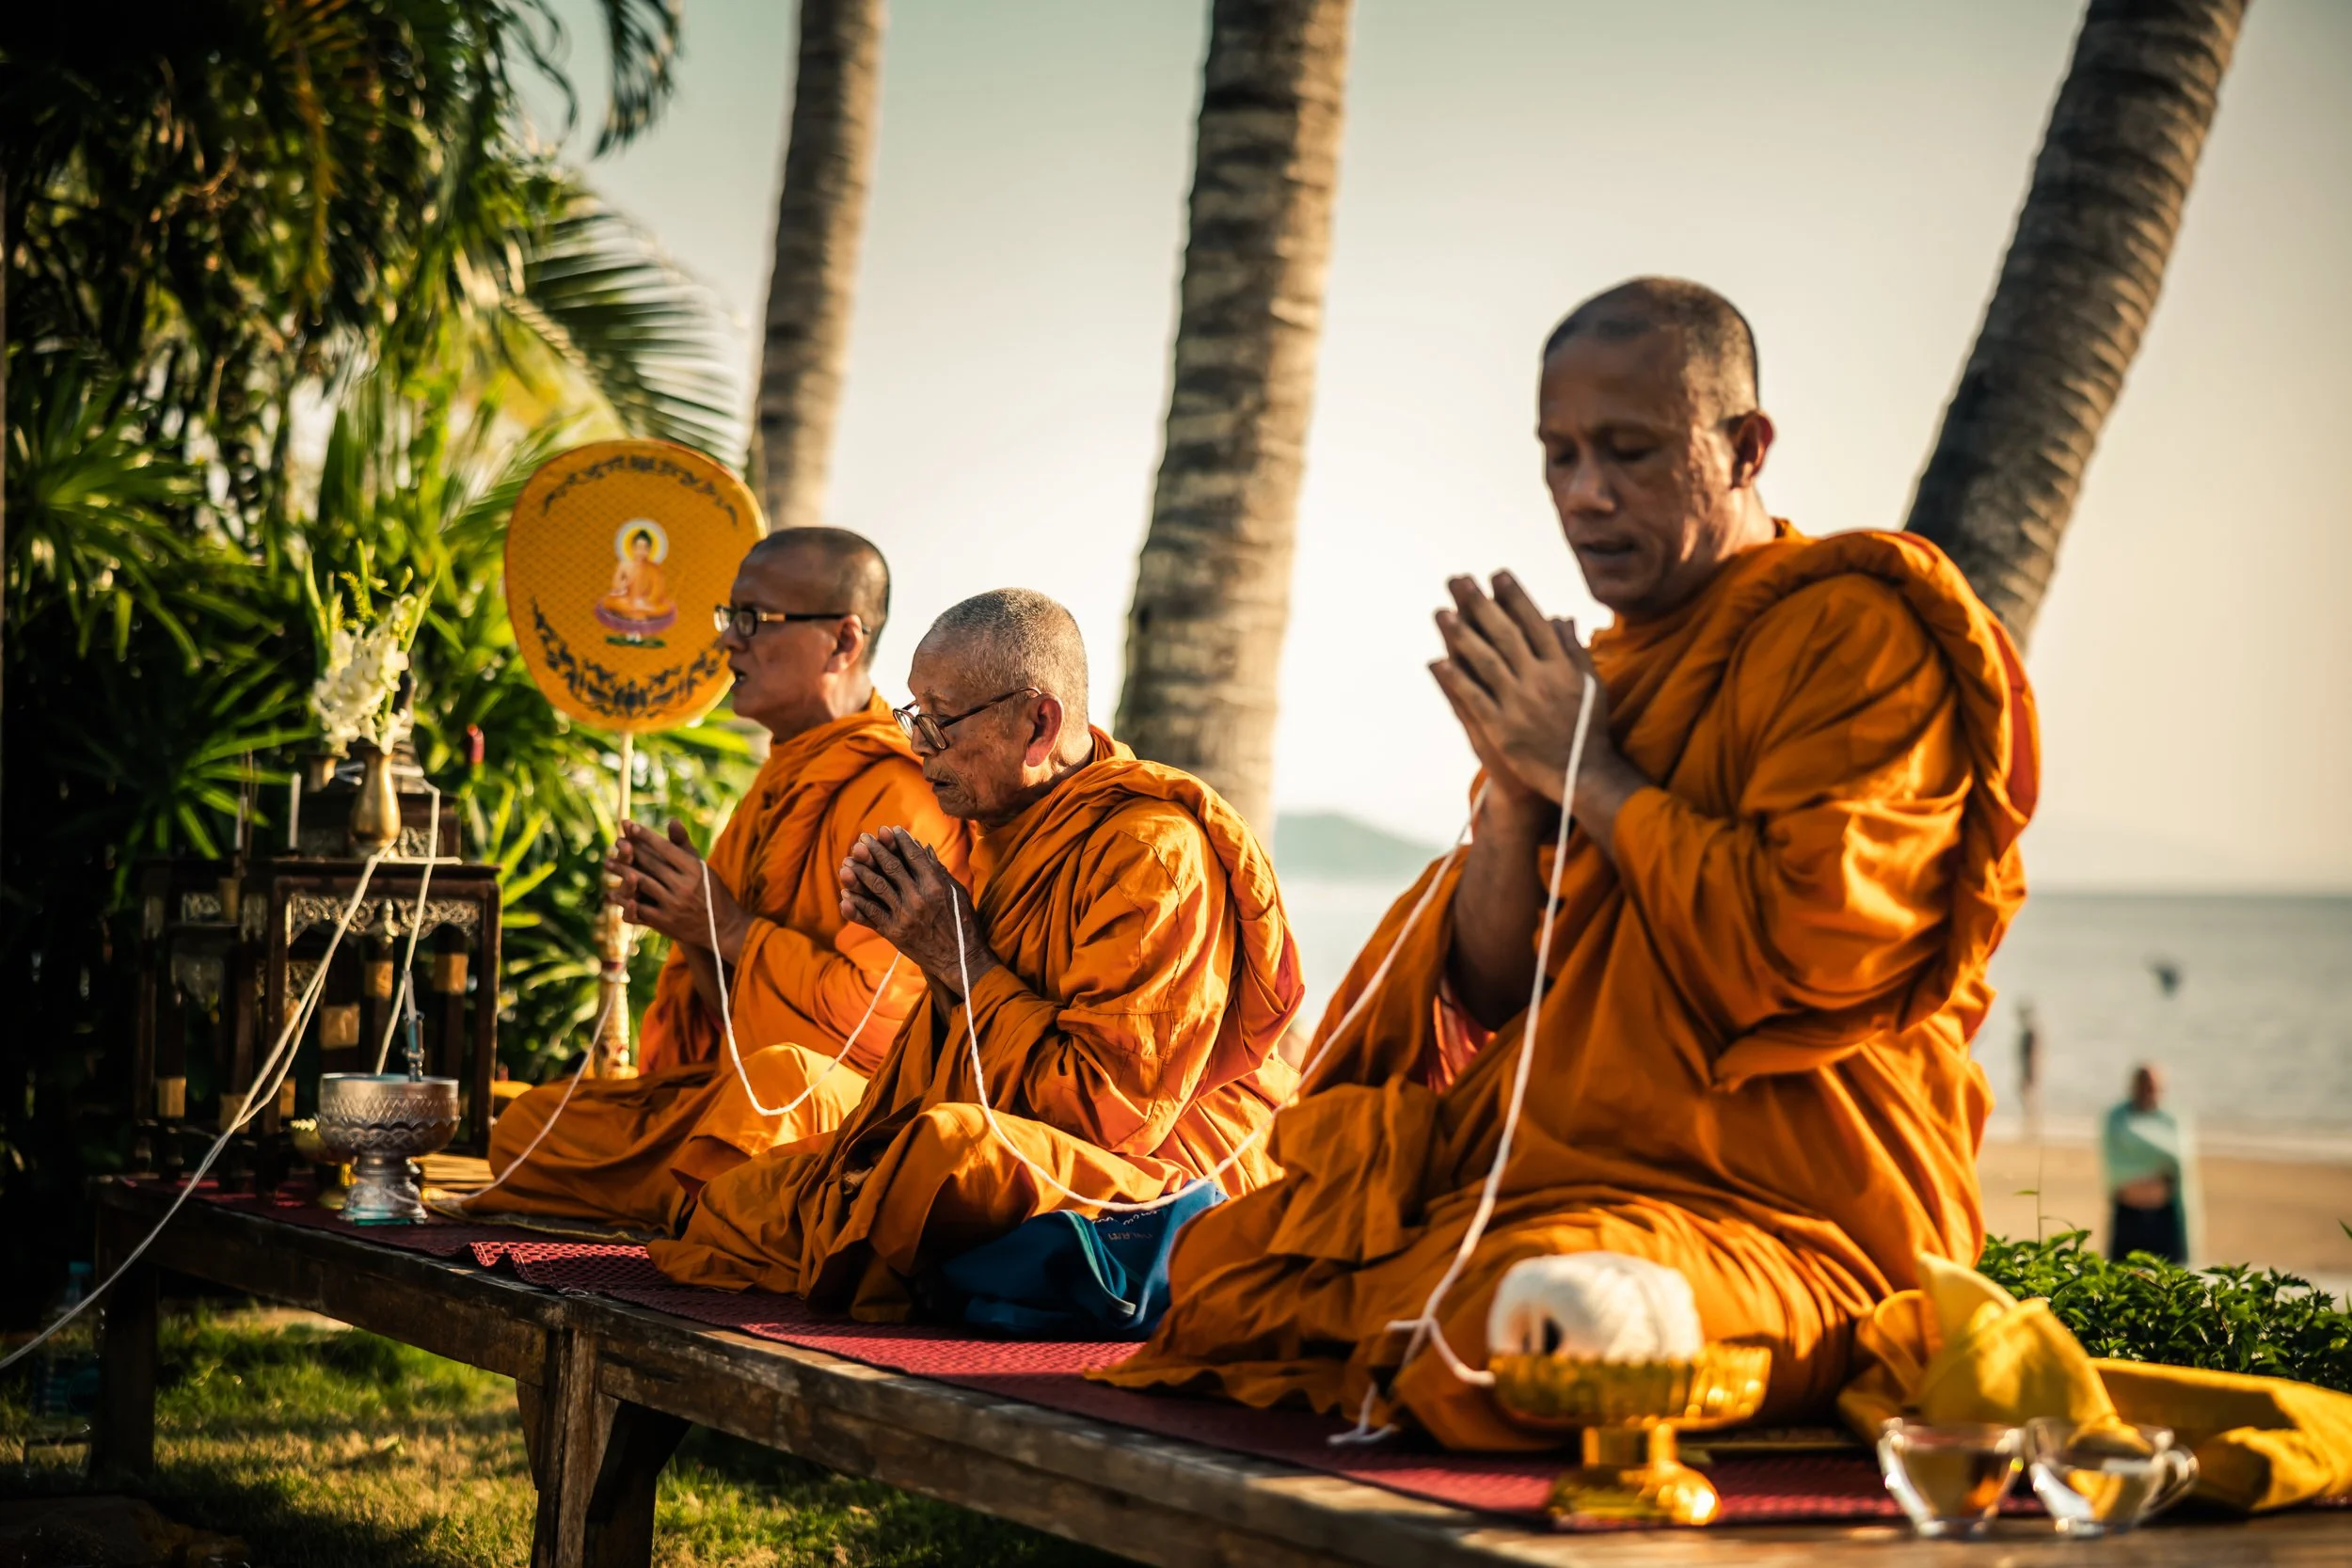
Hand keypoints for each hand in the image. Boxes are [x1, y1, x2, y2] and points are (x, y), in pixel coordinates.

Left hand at [606, 819, 753, 961]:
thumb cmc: (710, 892)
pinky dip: (625, 901)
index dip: (646, 836)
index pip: (666, 849)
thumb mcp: (701, 867)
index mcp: (695, 869)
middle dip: (630, 851)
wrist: (720, 928)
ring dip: (622, 872)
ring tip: (607, 863)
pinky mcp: (666, 922)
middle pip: (651, 864)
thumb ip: (684, 845)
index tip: (630, 826)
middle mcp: (685, 886)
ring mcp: (674, 905)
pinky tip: (613, 893)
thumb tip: (672, 820)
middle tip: (615, 842)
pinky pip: (640, 909)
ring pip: (642, 884)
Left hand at [837, 826, 998, 996]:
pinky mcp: (895, 932)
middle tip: (862, 839)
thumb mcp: (956, 892)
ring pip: (877, 887)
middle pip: (891, 868)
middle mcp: (919, 898)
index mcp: (936, 885)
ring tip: (848, 860)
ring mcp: (905, 916)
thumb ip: (938, 870)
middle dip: (875, 850)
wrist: (960, 959)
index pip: (913, 856)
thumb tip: (923, 847)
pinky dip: (857, 903)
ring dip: (860, 872)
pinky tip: (845, 894)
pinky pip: (871, 914)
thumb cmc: (962, 923)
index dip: (899, 841)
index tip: (889, 829)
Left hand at [1431, 572, 1613, 807]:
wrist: (1580, 773)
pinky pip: (1474, 698)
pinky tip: (1436, 661)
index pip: (1534, 622)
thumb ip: (1573, 649)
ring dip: (1460, 636)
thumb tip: (1559, 617)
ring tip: (1441, 613)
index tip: (1497, 575)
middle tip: (1459, 581)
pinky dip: (1455, 679)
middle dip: (1480, 604)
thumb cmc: (1586, 726)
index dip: (1514, 597)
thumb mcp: (1589, 684)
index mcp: (1562, 666)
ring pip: (1485, 662)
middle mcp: (1540, 680)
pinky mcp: (1502, 728)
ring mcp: (1519, 704)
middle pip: (1505, 634)